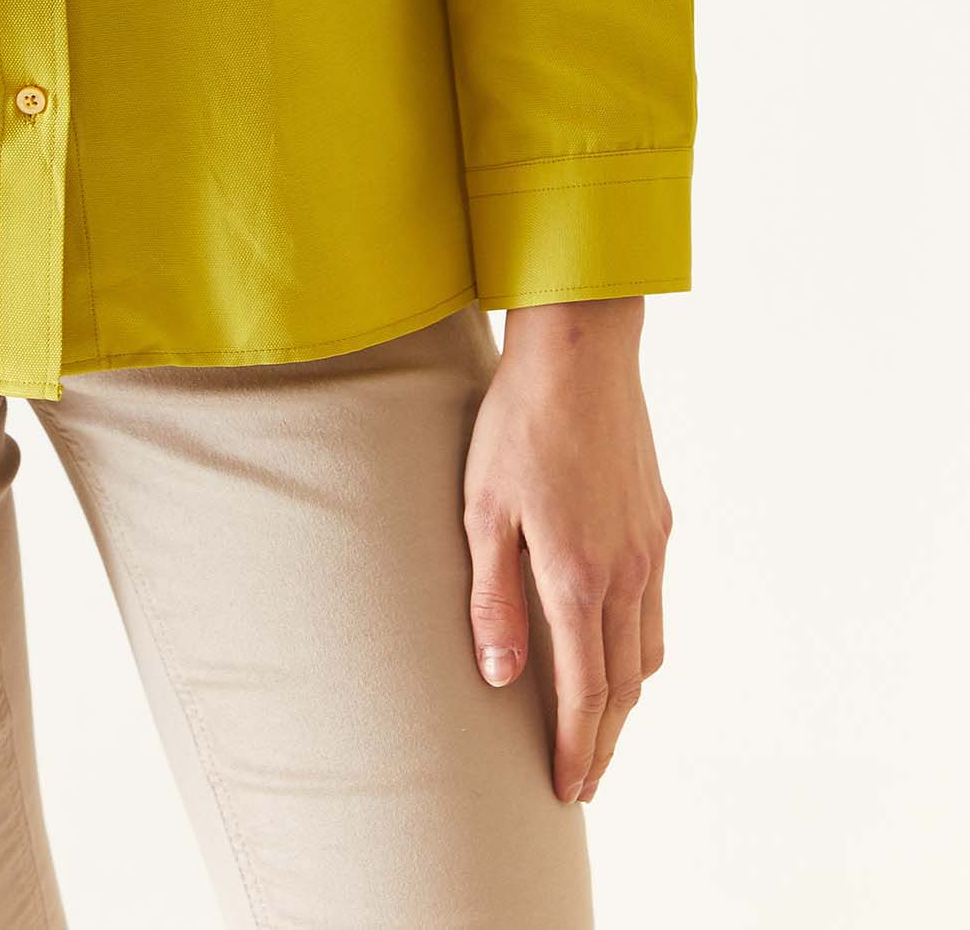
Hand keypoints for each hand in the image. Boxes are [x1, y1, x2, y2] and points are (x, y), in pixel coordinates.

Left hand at [461, 297, 671, 806]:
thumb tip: (501, 678)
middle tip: (585, 778)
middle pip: (626, 685)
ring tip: (603, 725)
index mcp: (576, 578)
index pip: (585, 692)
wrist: (580, 350)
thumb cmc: (517, 423)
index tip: (567, 789)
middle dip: (606, 740)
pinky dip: (642, 645)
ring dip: (628, 698)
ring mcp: (648, 547)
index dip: (577, 748)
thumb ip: (492, 599)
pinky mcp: (657, 520)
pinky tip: (620, 643)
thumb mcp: (483, 509)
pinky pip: (656, 605)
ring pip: (649, 649)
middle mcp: (624, 573)